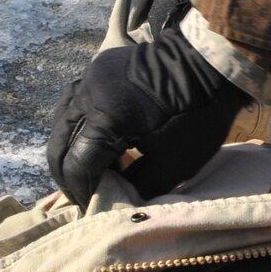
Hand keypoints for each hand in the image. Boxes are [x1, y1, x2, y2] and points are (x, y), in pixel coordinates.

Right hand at [47, 27, 249, 206]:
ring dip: (69, 149)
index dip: (81, 192)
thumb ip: (138, 187)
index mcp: (107, 118)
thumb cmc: (198, 116)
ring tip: (88, 170)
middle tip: (82, 194)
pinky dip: (77, 126)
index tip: (91, 207)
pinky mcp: (96, 68)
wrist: (211, 64)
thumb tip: (115, 200)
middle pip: (59, 144)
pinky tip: (92, 140)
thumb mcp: (173, 165)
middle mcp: (88, 95)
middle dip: (66, 174)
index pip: (77, 166)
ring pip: (62, 122)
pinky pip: (74, 102)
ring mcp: (89, 77)